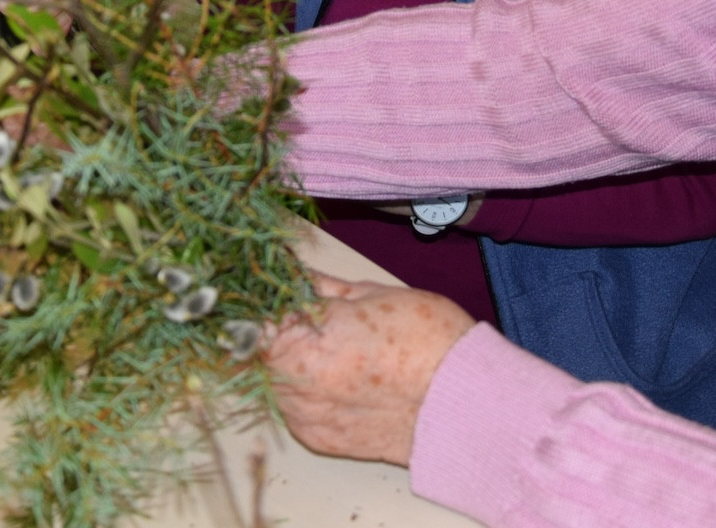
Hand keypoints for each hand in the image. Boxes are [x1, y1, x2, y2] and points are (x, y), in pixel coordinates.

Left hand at [266, 273, 474, 466]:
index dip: (259, 298)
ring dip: (291, 359)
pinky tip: (340, 374)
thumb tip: (295, 274)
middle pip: (259, 349)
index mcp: (303, 346)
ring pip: (275, 379)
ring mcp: (306, 419)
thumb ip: (320, 287)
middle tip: (310, 311)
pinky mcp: (320, 441)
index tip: (267, 287)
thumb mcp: (371, 295)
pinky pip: (296, 407)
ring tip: (334, 345)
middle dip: (278, 327)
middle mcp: (295, 390)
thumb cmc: (429, 343)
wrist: (465, 404)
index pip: (250, 318)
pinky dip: (307, 389)